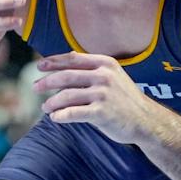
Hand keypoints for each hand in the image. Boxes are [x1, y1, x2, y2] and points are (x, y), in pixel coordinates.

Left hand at [33, 52, 154, 143]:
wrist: (146, 120)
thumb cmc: (125, 99)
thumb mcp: (112, 77)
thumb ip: (91, 70)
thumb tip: (62, 64)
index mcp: (105, 64)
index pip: (73, 59)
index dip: (54, 62)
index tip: (39, 66)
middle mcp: (104, 76)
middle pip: (67, 76)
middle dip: (47, 81)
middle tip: (34, 87)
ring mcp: (103, 94)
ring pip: (67, 96)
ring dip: (52, 102)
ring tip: (45, 107)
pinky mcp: (101, 112)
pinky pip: (73, 113)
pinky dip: (61, 116)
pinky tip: (55, 118)